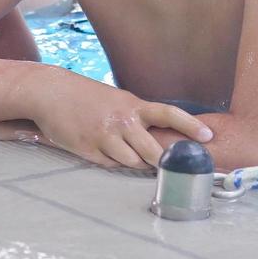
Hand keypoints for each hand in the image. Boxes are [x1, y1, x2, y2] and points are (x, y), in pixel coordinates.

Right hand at [30, 75, 212, 169]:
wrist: (50, 92)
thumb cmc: (85, 96)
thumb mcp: (116, 99)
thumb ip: (137, 117)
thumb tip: (159, 137)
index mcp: (132, 105)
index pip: (168, 113)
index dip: (190, 125)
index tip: (207, 136)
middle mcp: (122, 121)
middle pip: (153, 151)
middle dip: (162, 162)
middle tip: (168, 166)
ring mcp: (105, 136)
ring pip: (132, 162)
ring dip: (134, 162)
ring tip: (124, 151)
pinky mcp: (89, 150)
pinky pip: (110, 165)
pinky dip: (111, 161)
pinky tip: (102, 149)